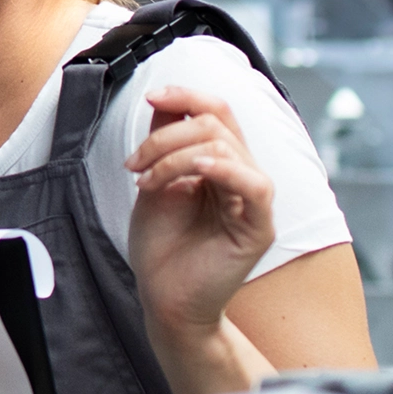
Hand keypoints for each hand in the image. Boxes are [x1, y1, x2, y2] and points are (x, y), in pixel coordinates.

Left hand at [124, 84, 275, 362]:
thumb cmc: (162, 245)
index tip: (151, 97)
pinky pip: (255, 185)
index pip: (217, 110)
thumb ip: (164, 140)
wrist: (163, 298)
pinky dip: (225, 169)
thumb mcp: (155, 180)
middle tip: (134, 164)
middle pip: (216, 123)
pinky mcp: (259, 228)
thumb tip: (163, 97)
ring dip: (175, 156)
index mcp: (221, 162)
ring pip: (225, 147)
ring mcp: (253, 201)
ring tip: (146, 180)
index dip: (186, 95)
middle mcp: (242, 175)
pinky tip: (198, 171)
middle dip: (165, 136)